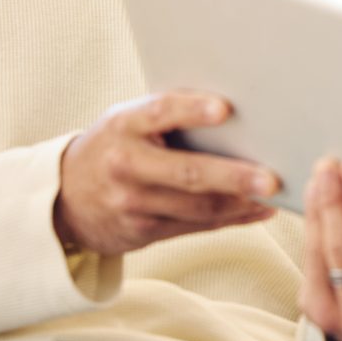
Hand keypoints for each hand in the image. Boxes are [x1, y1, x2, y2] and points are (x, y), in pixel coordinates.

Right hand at [54, 91, 281, 255]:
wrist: (65, 197)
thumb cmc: (114, 145)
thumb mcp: (127, 121)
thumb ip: (166, 115)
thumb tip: (234, 109)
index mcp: (123, 125)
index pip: (160, 112)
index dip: (192, 110)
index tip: (225, 109)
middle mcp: (125, 165)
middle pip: (187, 173)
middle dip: (234, 177)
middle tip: (271, 178)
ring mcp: (133, 203)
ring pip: (198, 207)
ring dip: (242, 204)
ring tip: (276, 195)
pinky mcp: (143, 231)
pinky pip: (197, 227)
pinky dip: (232, 219)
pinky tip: (258, 211)